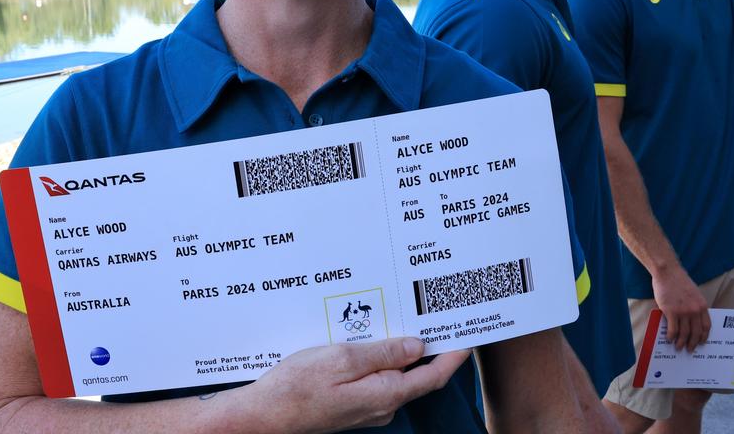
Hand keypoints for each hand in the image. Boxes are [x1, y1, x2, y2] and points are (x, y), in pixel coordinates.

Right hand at [239, 338, 469, 432]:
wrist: (264, 415)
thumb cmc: (298, 387)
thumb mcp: (343, 359)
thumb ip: (383, 353)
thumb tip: (417, 346)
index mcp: (386, 394)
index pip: (434, 376)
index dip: (455, 357)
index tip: (470, 336)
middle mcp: (382, 406)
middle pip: (418, 375)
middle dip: (431, 347)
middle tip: (440, 317)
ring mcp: (368, 407)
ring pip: (396, 375)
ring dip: (402, 350)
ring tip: (404, 318)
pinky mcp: (353, 404)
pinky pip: (377, 378)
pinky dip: (382, 358)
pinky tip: (373, 339)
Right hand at [651, 267, 709, 351]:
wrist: (668, 272)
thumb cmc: (679, 281)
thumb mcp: (693, 294)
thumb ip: (695, 306)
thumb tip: (691, 321)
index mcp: (702, 306)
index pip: (706, 326)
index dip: (703, 336)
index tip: (700, 342)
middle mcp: (695, 310)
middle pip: (696, 332)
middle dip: (692, 343)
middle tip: (689, 349)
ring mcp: (683, 312)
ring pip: (684, 333)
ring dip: (681, 343)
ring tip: (678, 347)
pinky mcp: (671, 311)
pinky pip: (673, 329)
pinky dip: (671, 336)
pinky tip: (669, 339)